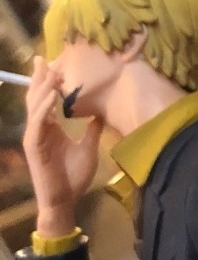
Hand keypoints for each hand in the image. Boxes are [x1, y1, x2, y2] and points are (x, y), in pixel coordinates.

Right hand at [23, 58, 100, 235]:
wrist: (65, 200)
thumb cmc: (73, 176)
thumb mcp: (88, 147)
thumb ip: (92, 129)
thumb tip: (101, 112)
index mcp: (49, 128)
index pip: (46, 99)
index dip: (47, 82)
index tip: (52, 63)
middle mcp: (40, 129)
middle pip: (36, 98)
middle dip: (39, 78)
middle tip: (42, 58)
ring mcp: (35, 137)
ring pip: (34, 107)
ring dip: (41, 88)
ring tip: (49, 71)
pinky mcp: (34, 147)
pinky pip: (37, 124)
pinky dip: (43, 109)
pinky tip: (50, 96)